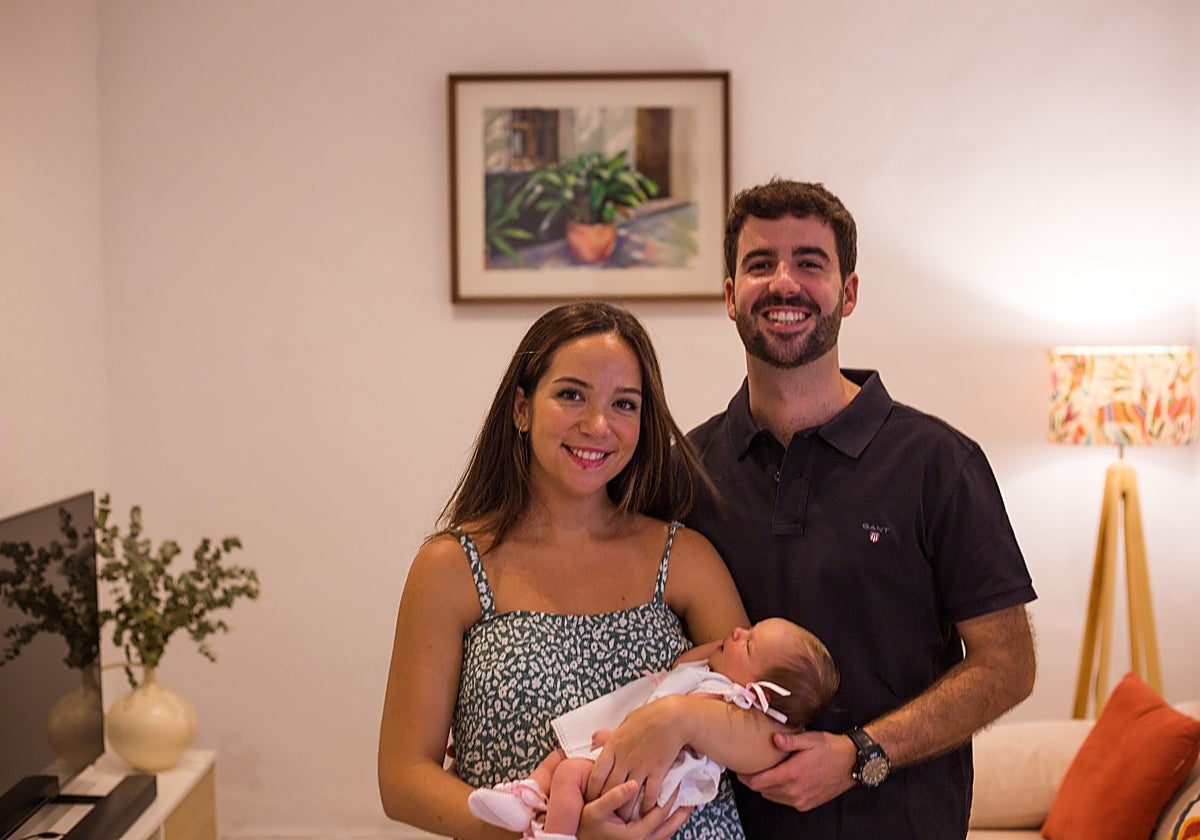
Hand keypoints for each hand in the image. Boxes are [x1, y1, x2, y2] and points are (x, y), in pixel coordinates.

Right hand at [577, 781, 692, 839]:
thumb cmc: (586, 826)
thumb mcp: (595, 811)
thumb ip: (613, 797)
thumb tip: (632, 784)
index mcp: (636, 834)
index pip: (660, 813)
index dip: (671, 798)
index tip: (678, 782)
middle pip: (670, 826)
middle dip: (681, 811)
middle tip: (692, 796)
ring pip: (666, 832)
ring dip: (677, 819)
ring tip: (688, 806)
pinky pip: (659, 834)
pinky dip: (667, 824)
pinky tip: (669, 814)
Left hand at [585, 697, 687, 811]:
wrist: (672, 717)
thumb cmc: (648, 716)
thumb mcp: (623, 723)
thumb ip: (609, 737)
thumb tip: (596, 740)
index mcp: (613, 747)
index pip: (596, 775)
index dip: (591, 790)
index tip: (591, 798)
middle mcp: (624, 760)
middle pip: (609, 789)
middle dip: (606, 803)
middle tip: (605, 811)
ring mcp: (641, 767)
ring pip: (628, 796)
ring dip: (625, 809)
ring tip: (623, 817)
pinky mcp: (657, 771)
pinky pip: (650, 794)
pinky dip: (647, 805)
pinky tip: (645, 810)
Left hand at [736, 730, 854, 811]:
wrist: (852, 763)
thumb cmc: (831, 749)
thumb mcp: (810, 739)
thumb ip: (789, 741)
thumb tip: (773, 739)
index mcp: (792, 775)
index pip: (758, 782)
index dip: (745, 776)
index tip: (739, 768)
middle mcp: (794, 791)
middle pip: (762, 791)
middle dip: (754, 780)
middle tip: (749, 767)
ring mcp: (800, 800)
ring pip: (772, 797)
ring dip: (765, 786)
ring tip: (764, 772)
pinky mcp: (806, 804)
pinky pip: (784, 801)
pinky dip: (778, 792)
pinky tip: (780, 779)